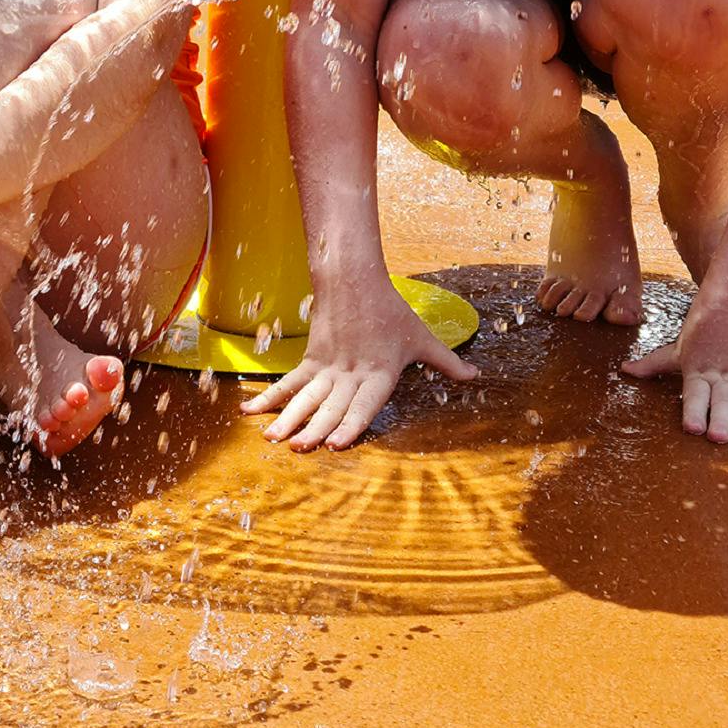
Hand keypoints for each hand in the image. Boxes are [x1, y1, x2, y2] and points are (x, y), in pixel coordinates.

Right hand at [241, 275, 477, 451]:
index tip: (336, 443)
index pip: (363, 404)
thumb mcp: (423, 339)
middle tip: (298, 447)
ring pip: (305, 397)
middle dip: (313, 428)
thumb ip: (448, 363)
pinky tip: (250, 413)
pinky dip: (269, 398)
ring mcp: (327, 368)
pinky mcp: (311, 360)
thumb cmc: (391, 311)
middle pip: (329, 405)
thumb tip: (477, 376)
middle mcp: (351, 374)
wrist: (355, 280)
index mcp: (379, 374)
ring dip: (287, 418)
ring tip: (272, 438)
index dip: (350, 424)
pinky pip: (289, 383)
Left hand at [622, 291, 727, 442]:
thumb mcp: (678, 347)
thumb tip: (624, 371)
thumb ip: (653, 365)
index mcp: (699, 370)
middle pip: (723, 401)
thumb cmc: (703, 325)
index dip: (694, 411)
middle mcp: (724, 375)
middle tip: (717, 438)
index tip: (692, 428)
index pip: (696, 394)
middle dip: (720, 420)